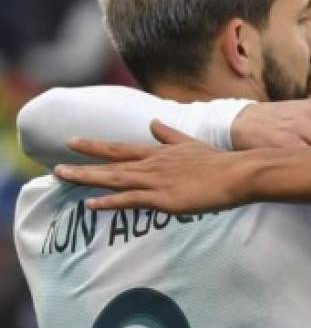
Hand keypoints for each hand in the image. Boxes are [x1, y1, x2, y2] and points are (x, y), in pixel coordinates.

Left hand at [56, 121, 254, 212]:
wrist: (238, 173)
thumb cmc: (220, 162)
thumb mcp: (191, 144)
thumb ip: (170, 135)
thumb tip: (154, 123)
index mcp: (160, 152)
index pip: (120, 148)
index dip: (95, 146)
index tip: (72, 142)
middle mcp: (153, 164)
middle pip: (110, 164)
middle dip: (82, 164)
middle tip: (55, 169)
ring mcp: (156, 181)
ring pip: (114, 179)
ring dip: (87, 179)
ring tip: (63, 178)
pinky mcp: (163, 199)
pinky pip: (129, 200)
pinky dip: (109, 202)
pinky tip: (90, 204)